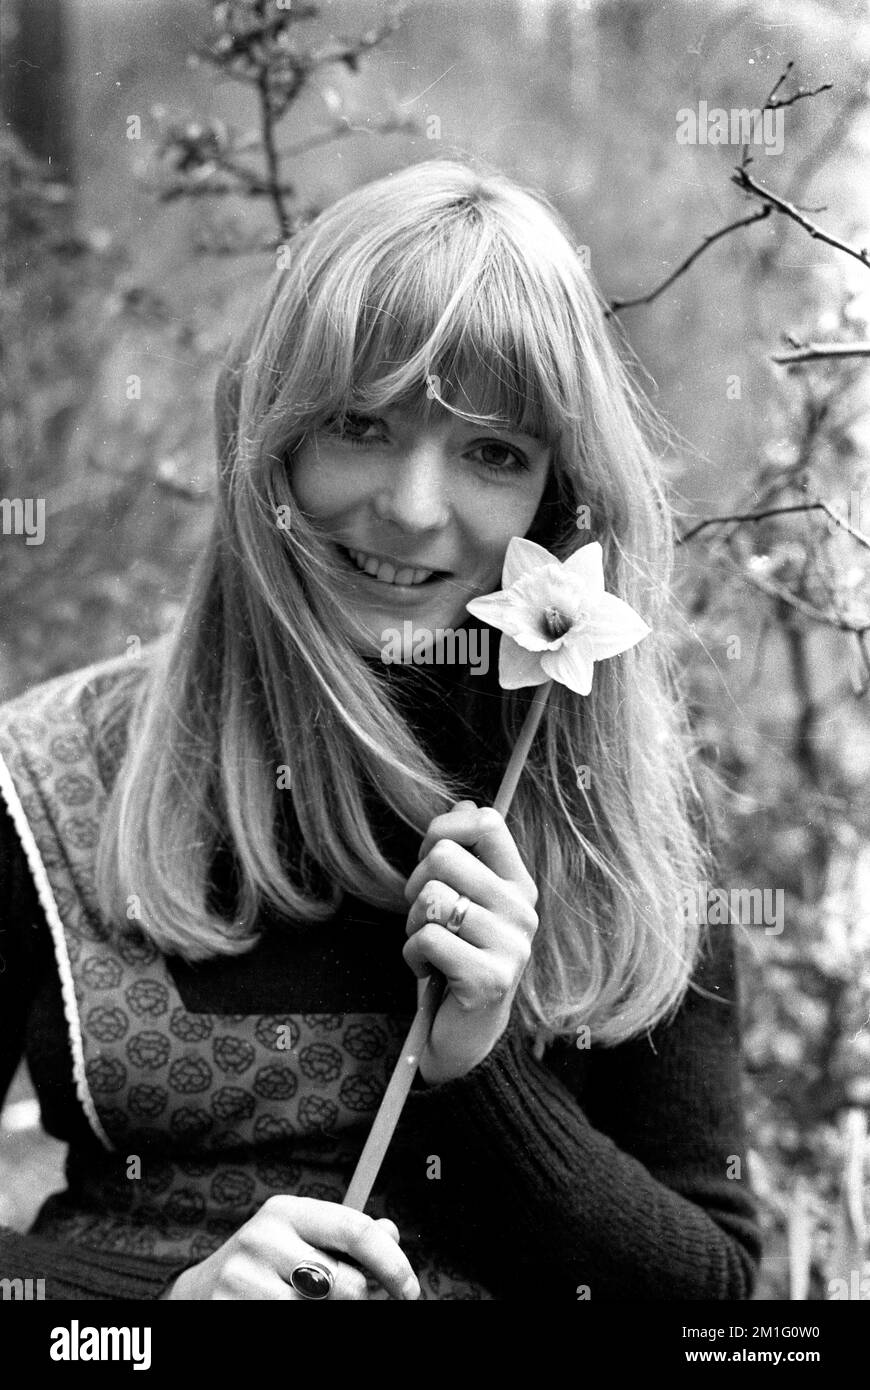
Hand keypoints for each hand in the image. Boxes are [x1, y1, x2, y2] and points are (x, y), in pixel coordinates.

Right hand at [160, 1196, 419, 1299]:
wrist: (198, 1293)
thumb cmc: (264, 1263)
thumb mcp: (300, 1235)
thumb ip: (346, 1235)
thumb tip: (391, 1233)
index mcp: (286, 1211)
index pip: (356, 1230)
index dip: (392, 1264)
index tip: (410, 1289)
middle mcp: (264, 1240)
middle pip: (347, 1285)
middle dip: (361, 1299)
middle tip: (354, 1299)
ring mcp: (245, 1281)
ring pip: (325, 1313)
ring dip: (333, 1315)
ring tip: (314, 1304)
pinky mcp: (235, 1312)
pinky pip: (297, 1326)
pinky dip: (307, 1325)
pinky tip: (293, 1313)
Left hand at [403, 800, 538, 1084]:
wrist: (466, 1034)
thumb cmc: (457, 958)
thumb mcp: (463, 902)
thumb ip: (466, 856)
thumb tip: (465, 803)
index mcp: (518, 884)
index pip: (486, 822)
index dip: (443, 829)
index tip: (429, 859)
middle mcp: (522, 910)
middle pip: (443, 857)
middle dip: (415, 886)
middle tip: (425, 917)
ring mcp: (510, 945)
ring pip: (431, 898)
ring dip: (413, 926)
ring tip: (430, 947)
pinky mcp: (489, 978)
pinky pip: (427, 939)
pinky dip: (413, 956)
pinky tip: (429, 972)